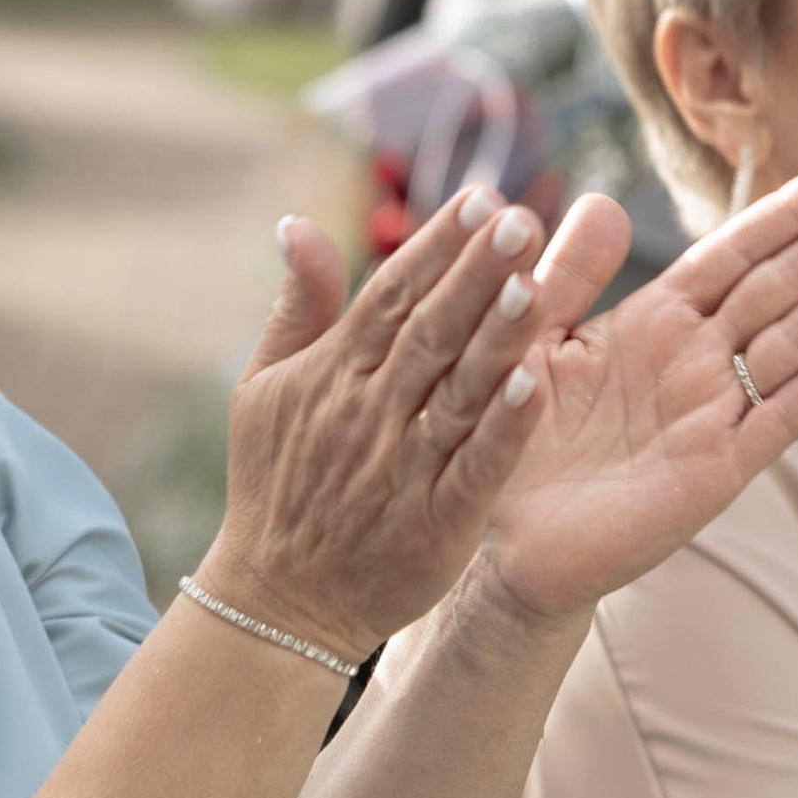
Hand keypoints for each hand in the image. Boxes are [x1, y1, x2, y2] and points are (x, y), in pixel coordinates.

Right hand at [201, 182, 561, 665]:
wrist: (278, 599)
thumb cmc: (276, 485)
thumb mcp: (263, 389)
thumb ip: (295, 306)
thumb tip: (296, 222)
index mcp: (331, 374)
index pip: (388, 295)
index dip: (436, 246)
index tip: (482, 198)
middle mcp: (367, 413)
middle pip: (428, 331)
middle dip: (474, 273)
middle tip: (521, 219)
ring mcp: (401, 468)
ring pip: (455, 391)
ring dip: (495, 337)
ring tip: (534, 281)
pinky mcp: (435, 523)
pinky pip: (473, 468)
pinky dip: (501, 428)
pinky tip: (533, 384)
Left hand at [474, 163, 797, 620]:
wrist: (500, 540)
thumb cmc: (507, 437)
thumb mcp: (526, 344)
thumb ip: (563, 278)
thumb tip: (601, 200)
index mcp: (652, 321)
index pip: (732, 255)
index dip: (782, 217)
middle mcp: (695, 360)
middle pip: (777, 287)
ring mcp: (715, 410)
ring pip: (796, 340)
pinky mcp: (721, 464)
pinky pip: (789, 410)